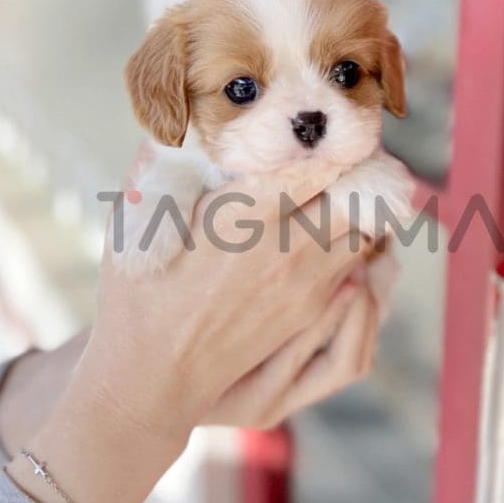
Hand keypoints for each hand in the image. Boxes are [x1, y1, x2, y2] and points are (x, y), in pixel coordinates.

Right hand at [8, 160, 369, 502]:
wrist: (151, 375)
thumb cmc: (138, 291)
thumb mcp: (139, 219)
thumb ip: (166, 165)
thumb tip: (186, 127)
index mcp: (246, 212)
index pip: (318, 163)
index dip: (332, 142)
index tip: (332, 129)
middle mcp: (287, 245)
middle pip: (357, 194)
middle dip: (359, 170)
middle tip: (351, 155)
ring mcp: (306, 283)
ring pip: (365, 230)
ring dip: (361, 207)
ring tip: (349, 189)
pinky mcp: (310, 310)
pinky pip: (357, 267)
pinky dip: (357, 244)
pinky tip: (338, 232)